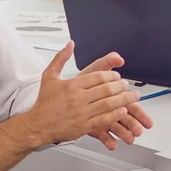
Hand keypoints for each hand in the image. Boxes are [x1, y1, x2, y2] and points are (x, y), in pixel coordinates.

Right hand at [25, 44, 152, 149]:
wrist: (37, 125)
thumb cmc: (44, 103)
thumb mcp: (49, 76)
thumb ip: (60, 58)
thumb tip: (70, 44)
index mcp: (72, 85)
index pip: (98, 77)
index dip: (111, 75)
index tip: (118, 76)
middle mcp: (78, 99)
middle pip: (106, 89)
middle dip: (121, 86)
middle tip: (127, 85)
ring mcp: (82, 113)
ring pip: (108, 104)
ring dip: (123, 100)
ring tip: (132, 96)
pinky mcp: (84, 126)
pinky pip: (104, 119)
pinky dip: (116, 115)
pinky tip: (123, 111)